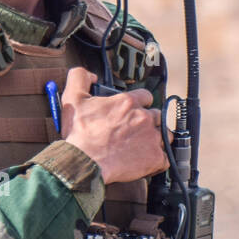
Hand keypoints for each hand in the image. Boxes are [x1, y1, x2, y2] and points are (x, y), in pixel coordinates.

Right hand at [59, 67, 166, 184]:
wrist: (83, 162)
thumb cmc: (79, 134)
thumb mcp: (73, 97)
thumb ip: (80, 77)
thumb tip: (91, 76)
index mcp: (128, 103)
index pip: (145, 96)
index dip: (140, 103)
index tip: (134, 110)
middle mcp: (143, 118)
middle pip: (158, 115)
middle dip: (149, 121)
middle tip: (136, 131)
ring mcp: (151, 138)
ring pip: (165, 135)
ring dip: (157, 139)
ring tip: (143, 146)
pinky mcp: (154, 158)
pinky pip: (165, 158)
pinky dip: (158, 161)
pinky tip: (147, 161)